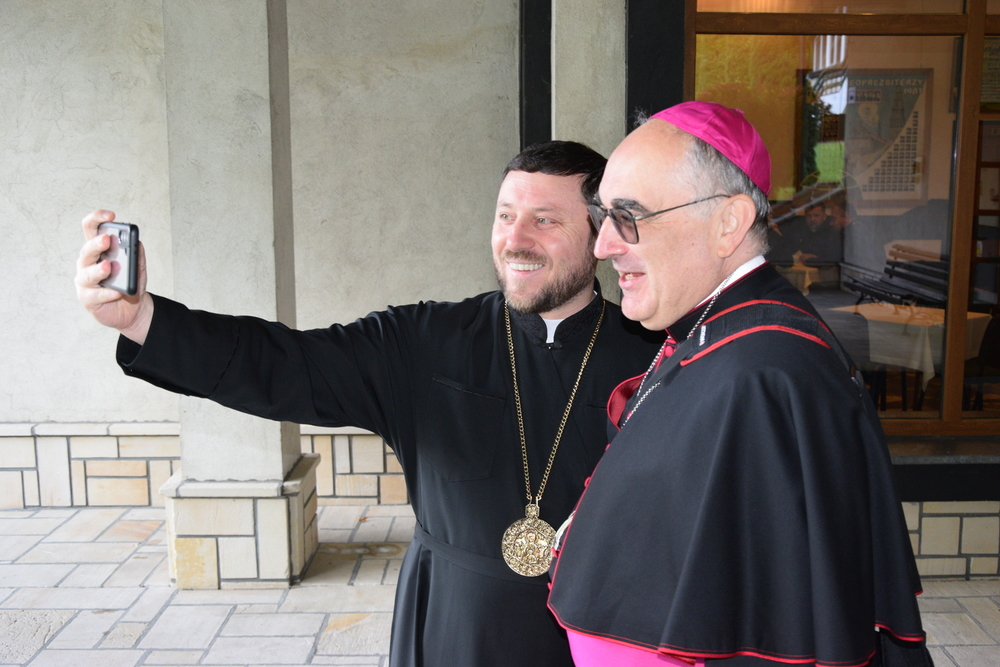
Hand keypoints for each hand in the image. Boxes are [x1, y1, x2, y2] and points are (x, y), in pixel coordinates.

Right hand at [75, 210, 153, 343]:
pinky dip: (107, 294)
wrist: (133, 309)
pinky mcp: (88, 299)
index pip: (91, 229)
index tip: (110, 216)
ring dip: (98, 270)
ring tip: (108, 267)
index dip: (97, 219)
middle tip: (107, 240)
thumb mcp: (137, 266)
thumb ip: (136, 253)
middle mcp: (87, 263)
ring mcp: (85, 281)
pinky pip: (96, 295)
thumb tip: (136, 241)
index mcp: (97, 250)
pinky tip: (116, 292)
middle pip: (87, 250)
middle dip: (96, 244)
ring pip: (87, 273)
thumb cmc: (130, 283)